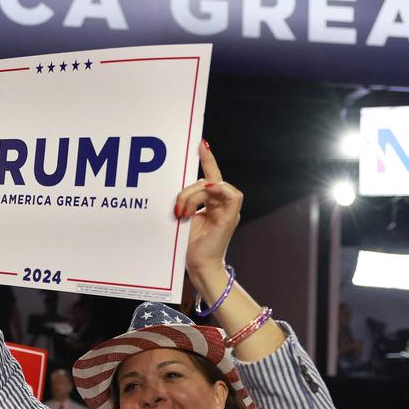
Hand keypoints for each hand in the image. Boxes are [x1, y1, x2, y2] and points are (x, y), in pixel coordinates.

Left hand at [175, 142, 242, 280]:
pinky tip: (204, 196)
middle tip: (177, 210)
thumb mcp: (183, 217)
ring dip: (193, 196)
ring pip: (212, 185)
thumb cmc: (188, 245)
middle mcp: (221, 203)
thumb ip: (185, 201)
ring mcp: (227, 209)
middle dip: (187, 191)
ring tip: (183, 214)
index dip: (208, 159)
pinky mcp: (231, 216)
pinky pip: (230, 194)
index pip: (210, 176)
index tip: (201, 143)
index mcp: (210, 203)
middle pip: (206, 180)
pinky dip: (216, 191)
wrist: (199, 265)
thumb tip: (180, 190)